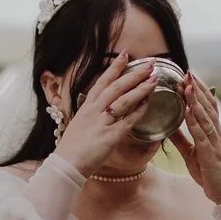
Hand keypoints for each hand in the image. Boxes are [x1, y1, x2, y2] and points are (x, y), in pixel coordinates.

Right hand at [50, 56, 159, 174]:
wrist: (66, 165)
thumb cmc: (72, 148)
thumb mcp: (79, 124)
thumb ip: (91, 115)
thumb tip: (100, 109)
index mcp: (86, 107)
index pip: (101, 82)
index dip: (114, 68)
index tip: (125, 55)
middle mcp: (94, 112)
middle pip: (116, 87)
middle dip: (133, 74)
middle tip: (149, 64)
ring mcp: (102, 123)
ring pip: (124, 101)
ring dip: (140, 89)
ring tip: (154, 80)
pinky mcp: (110, 136)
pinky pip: (128, 120)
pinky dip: (139, 111)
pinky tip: (149, 103)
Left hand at [170, 74, 220, 203]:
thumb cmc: (211, 173)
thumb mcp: (192, 153)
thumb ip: (181, 139)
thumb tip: (167, 126)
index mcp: (214, 132)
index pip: (208, 106)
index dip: (200, 91)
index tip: (189, 76)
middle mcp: (217, 134)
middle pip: (208, 107)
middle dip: (197, 90)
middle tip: (188, 73)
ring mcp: (215, 143)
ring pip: (206, 117)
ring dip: (196, 101)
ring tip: (188, 86)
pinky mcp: (211, 154)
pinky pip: (202, 136)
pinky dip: (195, 123)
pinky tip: (188, 112)